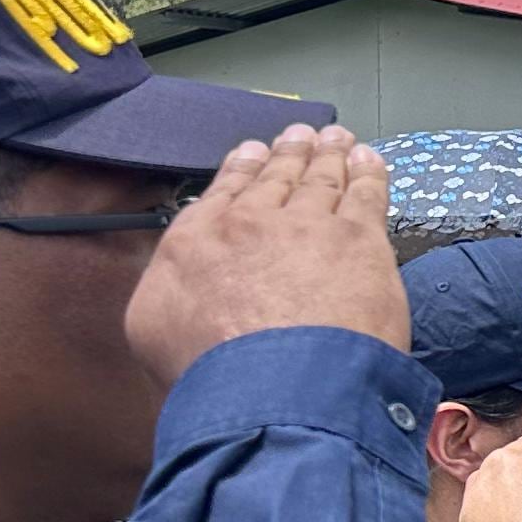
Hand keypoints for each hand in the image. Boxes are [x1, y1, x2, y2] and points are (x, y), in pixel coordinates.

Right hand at [127, 125, 405, 384]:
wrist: (271, 385)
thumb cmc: (207, 372)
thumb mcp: (152, 331)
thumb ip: (166, 292)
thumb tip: (178, 283)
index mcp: (197, 241)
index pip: (222, 195)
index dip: (242, 170)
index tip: (252, 152)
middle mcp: (251, 222)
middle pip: (276, 180)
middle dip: (289, 154)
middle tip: (301, 135)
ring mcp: (308, 226)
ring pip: (322, 180)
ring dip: (329, 155)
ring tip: (336, 139)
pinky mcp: (359, 240)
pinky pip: (366, 195)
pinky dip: (368, 173)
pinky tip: (370, 162)